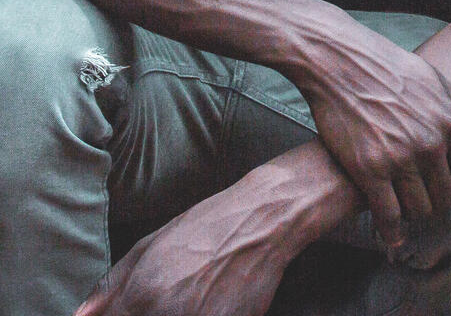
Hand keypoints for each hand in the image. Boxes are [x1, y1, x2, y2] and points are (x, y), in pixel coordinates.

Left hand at [74, 185, 292, 315]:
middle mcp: (167, 315)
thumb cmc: (207, 225)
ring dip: (178, 314)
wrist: (265, 218)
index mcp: (141, 295)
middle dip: (149, 315)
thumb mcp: (152, 243)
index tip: (136, 308)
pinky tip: (211, 303)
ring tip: (196, 296)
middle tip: (174, 296)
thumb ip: (111, 285)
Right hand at [302, 22, 450, 247]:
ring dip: (414, 215)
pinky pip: (388, 216)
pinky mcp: (369, 171)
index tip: (445, 184)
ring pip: (420, 210)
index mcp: (450, 123)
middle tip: (424, 199)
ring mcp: (400, 159)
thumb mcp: (435, 81)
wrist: (344, 63)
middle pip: (446, 198)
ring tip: (406, 209)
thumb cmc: (390, 69)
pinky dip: (391, 231)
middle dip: (436, 202)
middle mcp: (431, 144)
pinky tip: (391, 234)